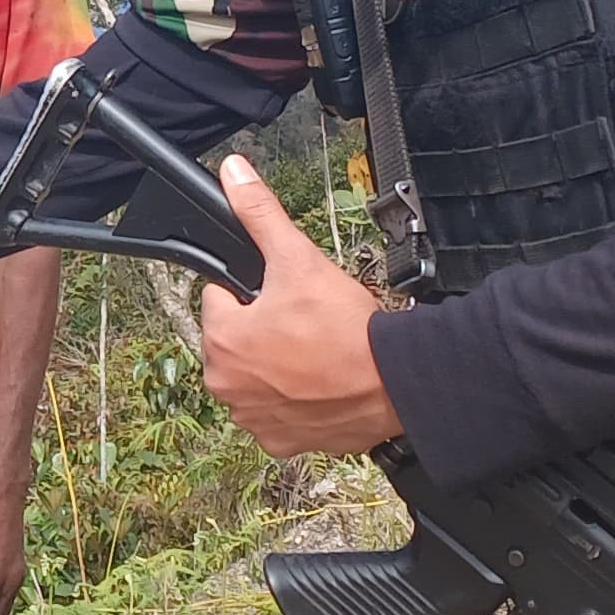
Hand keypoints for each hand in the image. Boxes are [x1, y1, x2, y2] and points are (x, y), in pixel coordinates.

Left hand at [198, 157, 401, 458]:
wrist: (394, 383)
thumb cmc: (346, 328)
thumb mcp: (298, 258)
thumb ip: (259, 213)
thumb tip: (234, 172)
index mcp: (220, 339)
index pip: (221, 299)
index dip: (255, 291)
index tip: (286, 297)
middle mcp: (225, 385)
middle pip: (236, 340)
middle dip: (264, 330)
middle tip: (305, 325)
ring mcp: (252, 418)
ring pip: (256, 377)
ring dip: (277, 366)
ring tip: (316, 353)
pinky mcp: (279, 442)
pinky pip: (277, 414)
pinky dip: (294, 401)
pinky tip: (319, 385)